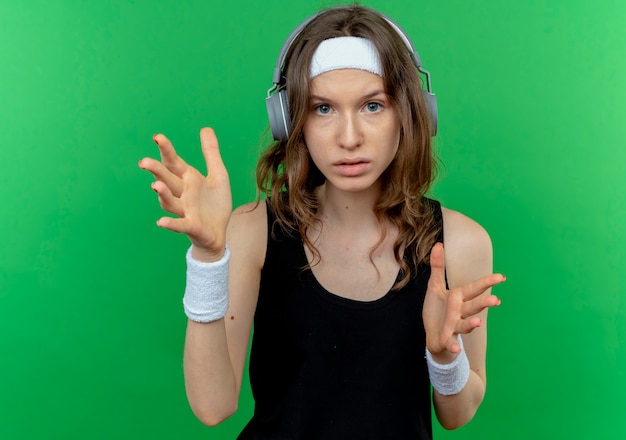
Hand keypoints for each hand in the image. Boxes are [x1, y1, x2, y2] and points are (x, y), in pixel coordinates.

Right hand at [138, 128, 231, 260]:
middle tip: (144, 162)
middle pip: (167, 180)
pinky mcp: (191, 226)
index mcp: (188, 179)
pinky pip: (179, 224)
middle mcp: (182, 193)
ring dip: (163, 194)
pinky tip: (160, 222)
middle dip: (156, 171)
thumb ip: (211, 153)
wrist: (220, 231)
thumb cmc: (215, 203)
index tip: (157, 137)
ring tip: (155, 185)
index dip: (166, 150)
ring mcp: (185, 210)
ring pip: (170, 201)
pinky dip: (170, 223)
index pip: (173, 162)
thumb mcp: (218, 175)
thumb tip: (205, 128)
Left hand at [422, 242, 504, 360]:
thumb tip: (438, 244)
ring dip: (471, 325)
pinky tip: (456, 349)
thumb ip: (438, 267)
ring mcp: (454, 327)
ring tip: (478, 323)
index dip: (487, 283)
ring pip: (465, 325)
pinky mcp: (446, 339)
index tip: (502, 277)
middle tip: (496, 301)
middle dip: (484, 304)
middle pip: (473, 307)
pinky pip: (451, 343)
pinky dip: (454, 346)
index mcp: (458, 298)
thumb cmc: (437, 310)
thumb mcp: (435, 287)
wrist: (433, 336)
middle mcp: (460, 312)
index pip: (475, 288)